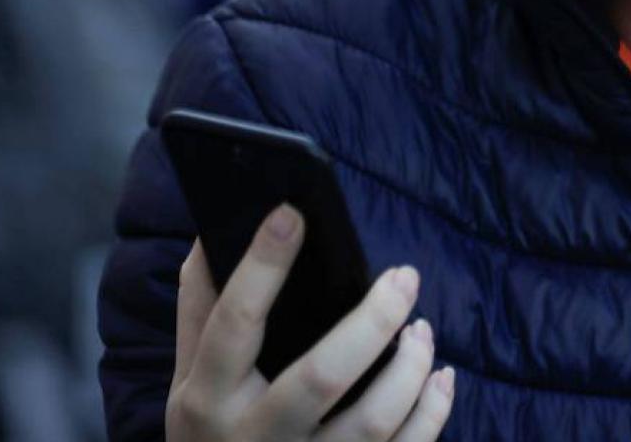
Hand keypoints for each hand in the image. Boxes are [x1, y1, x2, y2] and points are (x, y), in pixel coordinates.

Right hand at [167, 204, 455, 440]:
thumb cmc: (211, 433)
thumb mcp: (189, 380)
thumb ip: (201, 310)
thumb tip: (214, 231)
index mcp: (208, 398)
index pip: (235, 323)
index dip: (262, 265)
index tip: (293, 212)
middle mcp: (254, 437)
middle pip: (321, 377)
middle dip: (372, 322)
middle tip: (405, 276)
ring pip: (371, 421)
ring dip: (410, 367)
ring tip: (422, 328)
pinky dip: (431, 412)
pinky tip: (441, 378)